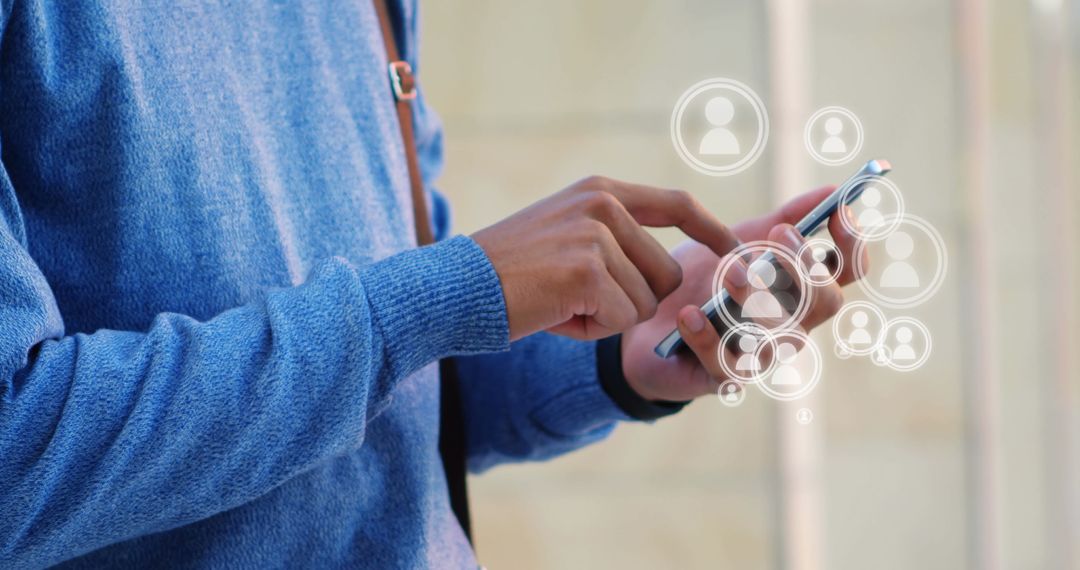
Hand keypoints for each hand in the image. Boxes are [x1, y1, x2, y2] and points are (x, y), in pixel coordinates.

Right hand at [472, 176, 738, 340]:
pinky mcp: (587, 270)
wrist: (457, 288)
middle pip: (665, 272)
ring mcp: (596, 234)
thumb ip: (614, 238)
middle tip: (577, 300)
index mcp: (600, 191)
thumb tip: (672, 274)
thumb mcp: (565, 234)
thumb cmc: (509, 273)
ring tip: (559, 303)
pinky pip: (619, 320)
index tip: (735, 252)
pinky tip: (554, 315)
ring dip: (606, 318)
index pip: (676, 204)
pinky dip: (589, 330)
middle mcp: (603, 204)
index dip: (710, 230)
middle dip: (632, 302)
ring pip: (643, 303)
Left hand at [619, 187, 867, 401]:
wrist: (647, 322)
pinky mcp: (725, 378)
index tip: (838, 213)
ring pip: (781, 337)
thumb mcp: (737, 241)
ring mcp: (762, 355)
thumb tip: (829, 191)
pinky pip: (727, 365)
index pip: (846, 273)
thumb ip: (782, 219)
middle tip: (777, 235)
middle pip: (824, 303)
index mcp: (801, 292)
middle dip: (805, 267)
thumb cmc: (700, 281)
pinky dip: (708, 337)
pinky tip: (690, 314)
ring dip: (757, 299)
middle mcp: (792, 326)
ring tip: (729, 269)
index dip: (851, 245)